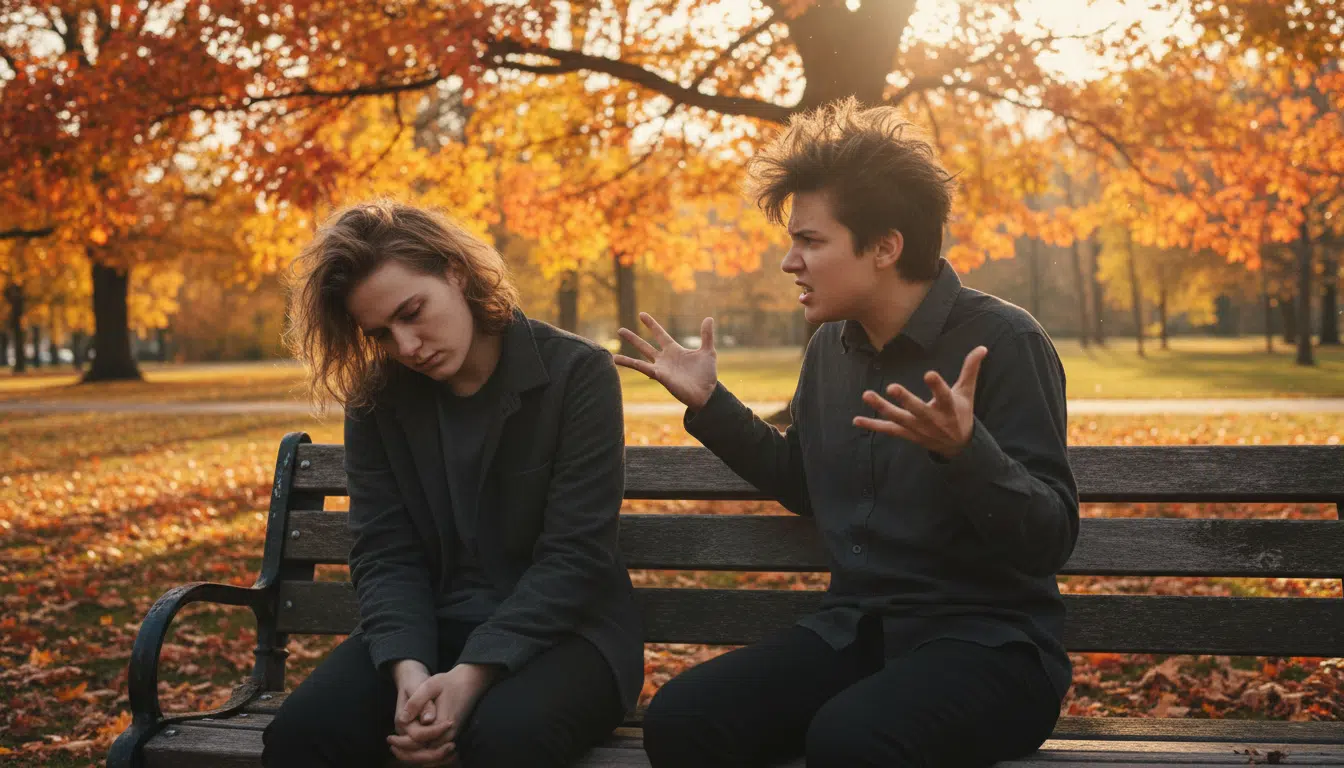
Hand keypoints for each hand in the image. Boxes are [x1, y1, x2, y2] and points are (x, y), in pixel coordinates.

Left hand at [388, 664, 498, 765]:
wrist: (471, 682)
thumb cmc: (450, 682)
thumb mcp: (431, 685)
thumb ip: (417, 702)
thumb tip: (403, 720)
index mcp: (443, 723)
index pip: (419, 741)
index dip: (403, 742)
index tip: (389, 738)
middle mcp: (449, 734)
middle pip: (426, 755)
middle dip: (407, 754)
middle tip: (391, 746)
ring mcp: (452, 737)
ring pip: (432, 757)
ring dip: (415, 757)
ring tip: (398, 750)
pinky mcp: (452, 736)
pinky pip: (438, 754)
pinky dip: (425, 756)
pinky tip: (413, 750)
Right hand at [613, 313, 717, 410]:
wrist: (707, 393)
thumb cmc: (706, 375)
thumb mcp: (708, 351)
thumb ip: (706, 335)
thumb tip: (709, 318)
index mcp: (674, 350)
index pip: (660, 334)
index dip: (651, 325)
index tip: (642, 315)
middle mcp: (665, 359)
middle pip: (645, 346)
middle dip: (633, 339)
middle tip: (620, 330)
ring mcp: (661, 369)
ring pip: (640, 361)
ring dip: (627, 359)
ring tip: (612, 356)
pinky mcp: (661, 377)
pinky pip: (644, 369)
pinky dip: (634, 365)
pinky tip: (623, 362)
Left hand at [853, 346, 987, 459]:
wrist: (958, 447)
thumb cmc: (960, 413)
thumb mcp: (967, 392)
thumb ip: (970, 370)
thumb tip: (982, 347)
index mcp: (949, 407)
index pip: (944, 395)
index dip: (937, 385)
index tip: (929, 373)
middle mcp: (932, 419)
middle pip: (917, 410)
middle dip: (905, 400)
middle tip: (891, 387)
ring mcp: (918, 428)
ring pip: (898, 419)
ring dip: (881, 408)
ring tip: (866, 395)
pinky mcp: (907, 434)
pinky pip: (888, 430)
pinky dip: (873, 425)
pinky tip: (856, 420)